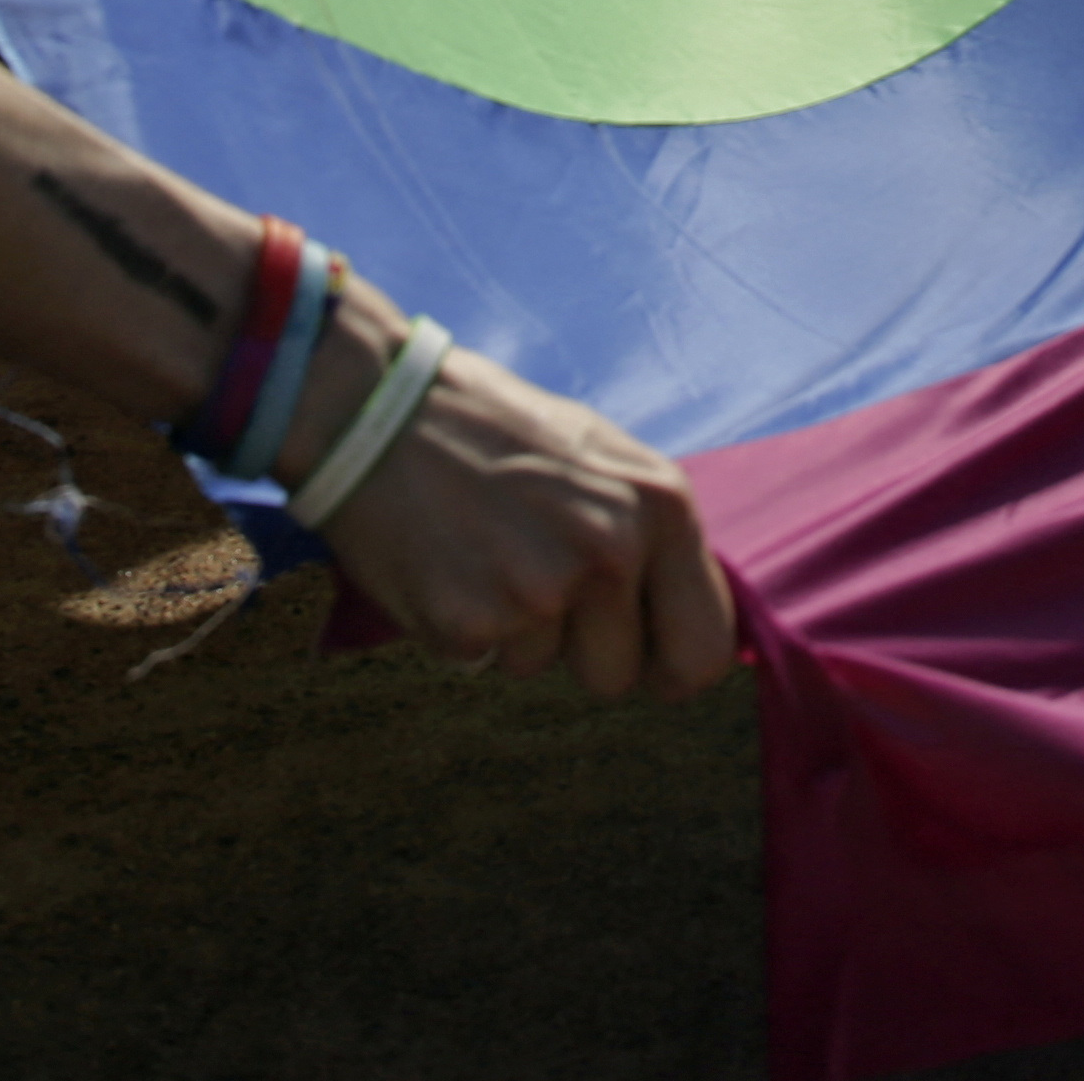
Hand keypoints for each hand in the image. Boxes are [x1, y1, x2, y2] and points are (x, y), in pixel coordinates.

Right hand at [301, 297, 738, 698]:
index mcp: (662, 505)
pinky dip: (457, 628)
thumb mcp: (605, 460)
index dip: (670, 667)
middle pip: (618, 677)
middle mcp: (614, 550)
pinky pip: (479, 663)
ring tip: (481, 549)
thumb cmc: (497, 432)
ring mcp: (542, 589)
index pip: (705, 648)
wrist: (379, 405)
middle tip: (529, 568)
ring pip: (541, 670)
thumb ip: (652, 537)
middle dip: (576, 647)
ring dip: (511, 630)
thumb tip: (686, 621)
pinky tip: (443, 564)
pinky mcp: (471, 622)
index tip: (642, 659)